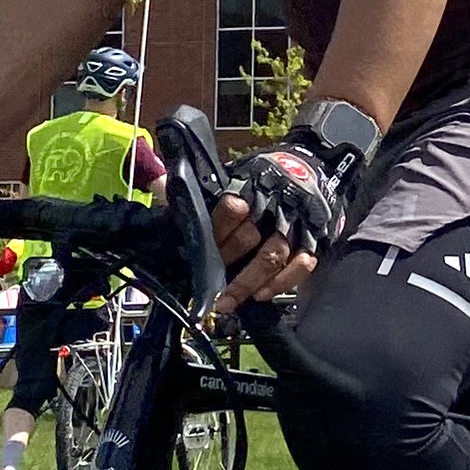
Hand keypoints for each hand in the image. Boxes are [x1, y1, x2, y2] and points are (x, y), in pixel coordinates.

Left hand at [213, 136, 356, 316]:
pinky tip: (262, 295)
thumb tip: (155, 184)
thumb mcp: (234, 173)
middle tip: (208, 285)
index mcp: (251, 186)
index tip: (199, 250)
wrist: (313, 166)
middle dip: (226, 262)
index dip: (216, 232)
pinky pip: (302, 265)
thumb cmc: (265, 175)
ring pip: (273, 257)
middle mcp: (274, 206)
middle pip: (248, 238)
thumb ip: (200, 187)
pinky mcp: (314, 240)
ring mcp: (296, 225)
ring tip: (227, 303)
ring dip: (249, 282)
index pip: (231, 208)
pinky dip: (282, 283)